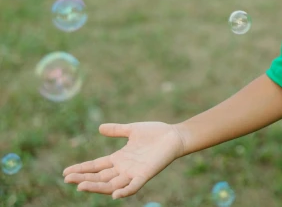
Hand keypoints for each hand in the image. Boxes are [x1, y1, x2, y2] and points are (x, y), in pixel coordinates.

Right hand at [62, 122, 184, 198]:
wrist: (175, 135)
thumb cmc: (155, 133)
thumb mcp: (132, 130)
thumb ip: (117, 130)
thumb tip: (99, 127)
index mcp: (119, 158)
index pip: (96, 166)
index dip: (81, 169)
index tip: (65, 172)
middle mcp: (124, 168)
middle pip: (100, 177)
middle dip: (84, 179)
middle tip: (68, 179)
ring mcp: (134, 172)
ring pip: (111, 185)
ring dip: (97, 187)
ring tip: (81, 186)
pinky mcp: (145, 174)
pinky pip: (133, 187)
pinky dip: (124, 192)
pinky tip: (115, 195)